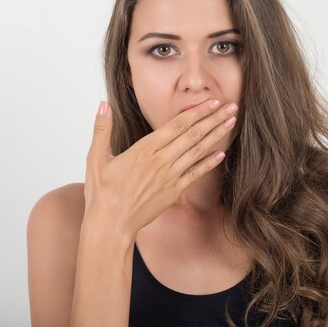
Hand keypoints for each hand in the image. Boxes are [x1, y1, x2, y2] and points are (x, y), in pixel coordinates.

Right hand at [82, 99, 237, 240]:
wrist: (111, 225)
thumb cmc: (101, 193)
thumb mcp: (96, 158)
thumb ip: (102, 129)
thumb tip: (103, 104)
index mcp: (143, 149)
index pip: (176, 125)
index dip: (196, 112)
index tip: (212, 102)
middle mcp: (160, 161)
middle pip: (192, 135)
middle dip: (213, 119)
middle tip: (231, 107)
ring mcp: (169, 177)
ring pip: (197, 151)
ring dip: (216, 136)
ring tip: (231, 122)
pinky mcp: (173, 192)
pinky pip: (195, 174)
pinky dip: (209, 162)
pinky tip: (222, 153)